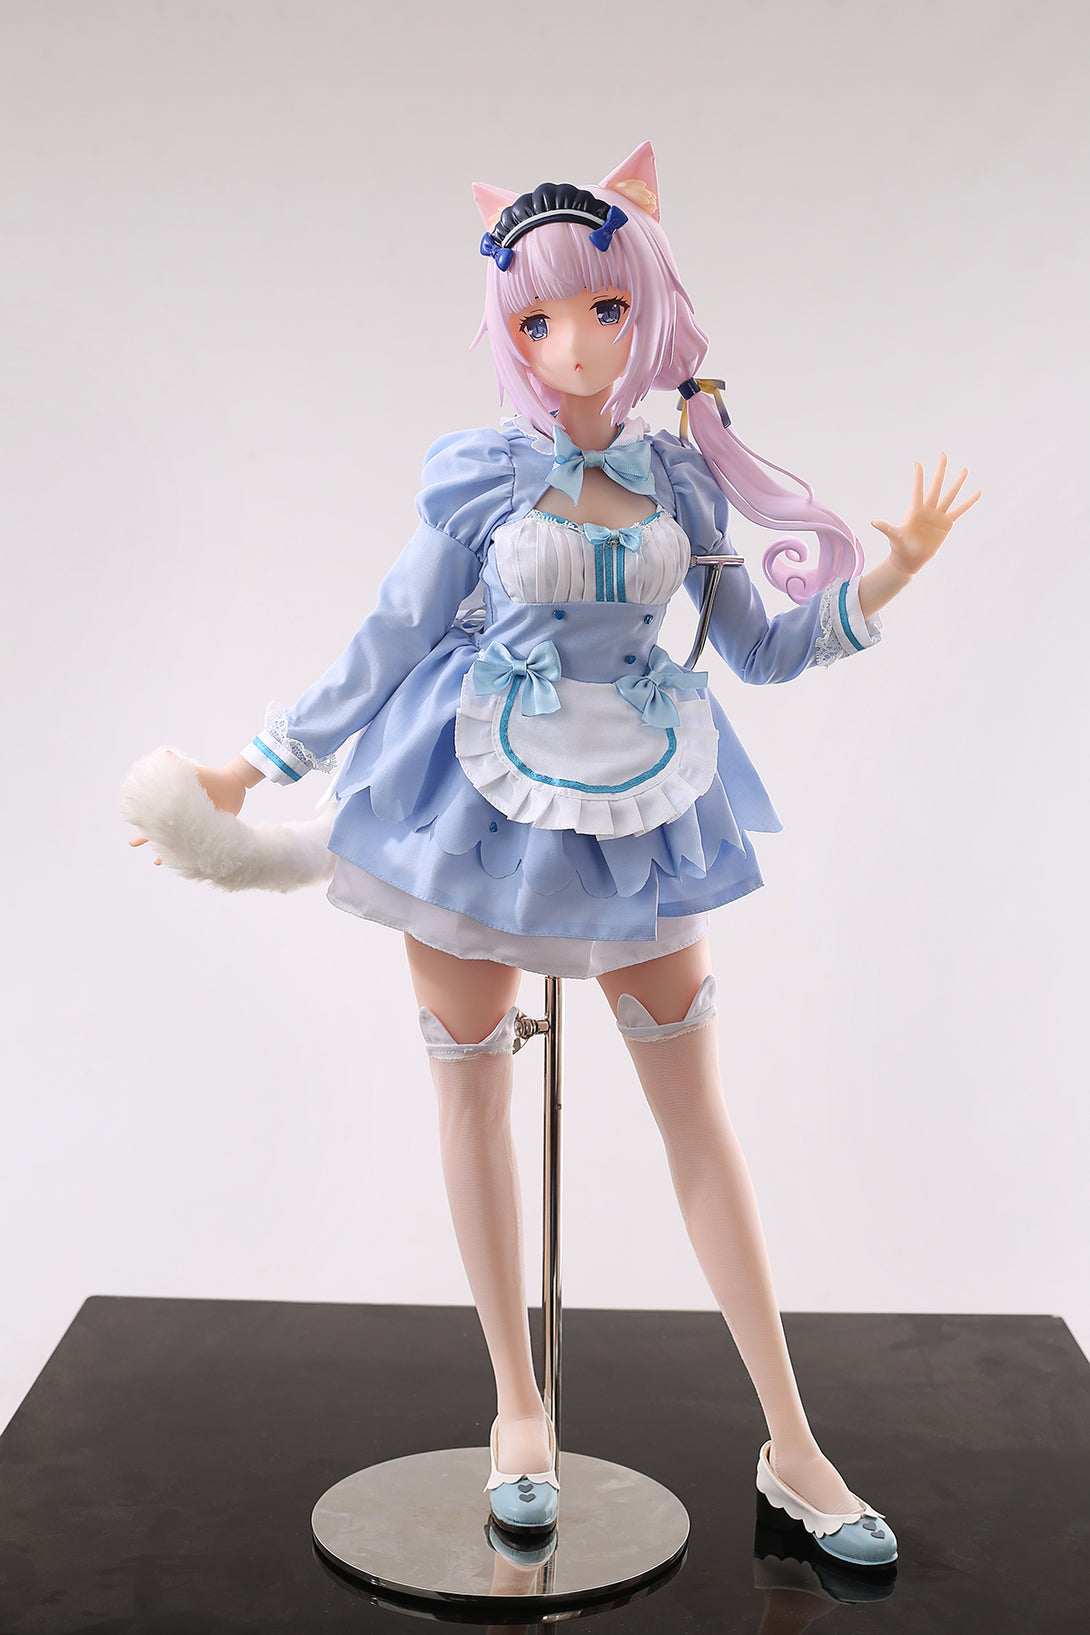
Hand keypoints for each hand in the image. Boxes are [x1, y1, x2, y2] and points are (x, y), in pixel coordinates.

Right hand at [128, 754, 248, 862]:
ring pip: (175, 841)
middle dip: (145, 836)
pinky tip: (184, 865)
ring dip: (165, 851)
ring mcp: (193, 825)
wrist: (233, 784)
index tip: (132, 821)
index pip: (154, 811)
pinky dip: (188, 855)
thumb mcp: (194, 772)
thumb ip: (180, 765)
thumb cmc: (211, 776)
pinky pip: (195, 846)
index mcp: (175, 802)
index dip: (142, 817)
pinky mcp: (206, 831)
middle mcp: (181, 815)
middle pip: (159, 828)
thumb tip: (166, 753)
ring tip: (157, 863)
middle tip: (132, 844)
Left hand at [871, 454, 980, 576]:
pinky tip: (978, 492)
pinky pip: (960, 510)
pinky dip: (969, 502)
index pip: (918, 490)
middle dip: (940, 470)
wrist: (911, 559)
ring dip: (958, 482)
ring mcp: (938, 515)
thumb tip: (873, 522)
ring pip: (950, 495)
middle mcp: (928, 509)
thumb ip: (886, 528)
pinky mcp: (947, 524)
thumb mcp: (894, 536)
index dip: (918, 478)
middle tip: (944, 454)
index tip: (918, 463)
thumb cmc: (900, 547)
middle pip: (936, 486)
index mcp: (915, 510)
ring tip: (966, 469)